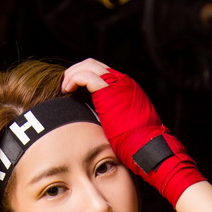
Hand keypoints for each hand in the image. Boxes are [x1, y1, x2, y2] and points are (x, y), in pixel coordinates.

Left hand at [63, 60, 205, 207]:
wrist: (146, 146)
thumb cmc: (136, 145)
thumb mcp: (122, 128)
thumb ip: (112, 119)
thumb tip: (99, 126)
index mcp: (126, 89)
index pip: (102, 74)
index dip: (84, 78)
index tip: (73, 91)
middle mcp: (123, 82)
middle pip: (94, 64)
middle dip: (76, 72)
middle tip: (65, 86)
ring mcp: (118, 83)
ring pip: (89, 65)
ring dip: (73, 74)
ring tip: (65, 88)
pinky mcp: (110, 89)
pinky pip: (85, 76)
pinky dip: (74, 79)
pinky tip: (67, 90)